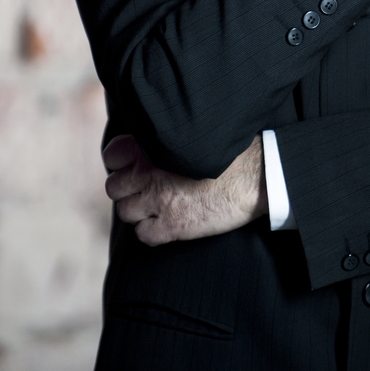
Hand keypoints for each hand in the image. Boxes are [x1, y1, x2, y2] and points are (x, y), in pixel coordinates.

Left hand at [102, 134, 267, 245]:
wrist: (256, 176)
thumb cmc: (232, 151)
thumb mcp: (195, 135)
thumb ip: (168, 138)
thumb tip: (156, 142)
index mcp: (153, 146)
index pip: (113, 155)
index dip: (121, 163)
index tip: (133, 166)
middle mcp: (149, 173)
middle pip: (115, 187)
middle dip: (128, 189)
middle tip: (147, 190)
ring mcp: (158, 201)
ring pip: (125, 212)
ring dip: (139, 211)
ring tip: (158, 207)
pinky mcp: (171, 226)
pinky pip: (143, 235)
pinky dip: (152, 231)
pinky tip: (167, 223)